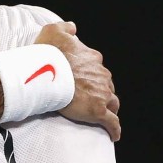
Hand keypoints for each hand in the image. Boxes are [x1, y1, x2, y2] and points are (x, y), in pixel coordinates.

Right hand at [34, 22, 120, 141]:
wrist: (47, 73)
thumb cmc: (48, 53)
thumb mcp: (53, 30)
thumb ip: (65, 27)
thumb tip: (73, 28)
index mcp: (92, 58)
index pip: (97, 67)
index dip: (90, 73)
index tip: (82, 79)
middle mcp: (101, 74)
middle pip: (106, 85)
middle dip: (101, 90)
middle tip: (88, 96)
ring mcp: (102, 93)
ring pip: (112, 102)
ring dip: (108, 106)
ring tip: (101, 113)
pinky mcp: (98, 111)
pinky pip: (112, 122)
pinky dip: (114, 128)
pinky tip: (114, 134)